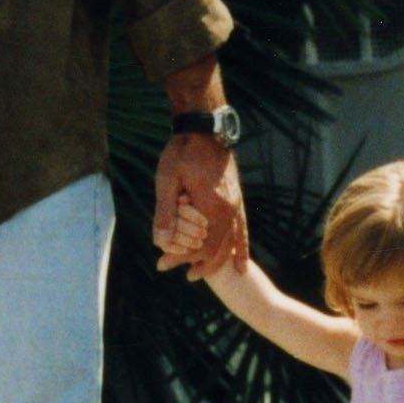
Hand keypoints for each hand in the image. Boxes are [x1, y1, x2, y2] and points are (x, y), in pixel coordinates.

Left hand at [154, 132, 246, 280]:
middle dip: (200, 263)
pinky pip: (243, 229)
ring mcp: (236, 204)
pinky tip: (241, 263)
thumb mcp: (167, 180)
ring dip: (219, 260)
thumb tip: (160, 241)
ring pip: (232, 242)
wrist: (205, 129)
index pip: (201, 245)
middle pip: (217, 248)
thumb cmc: (182, 152)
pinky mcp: (238, 199)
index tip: (164, 265)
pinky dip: (241, 248)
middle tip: (183, 274)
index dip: (184, 259)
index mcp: (211, 205)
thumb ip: (166, 212)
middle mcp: (229, 208)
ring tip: (202, 273)